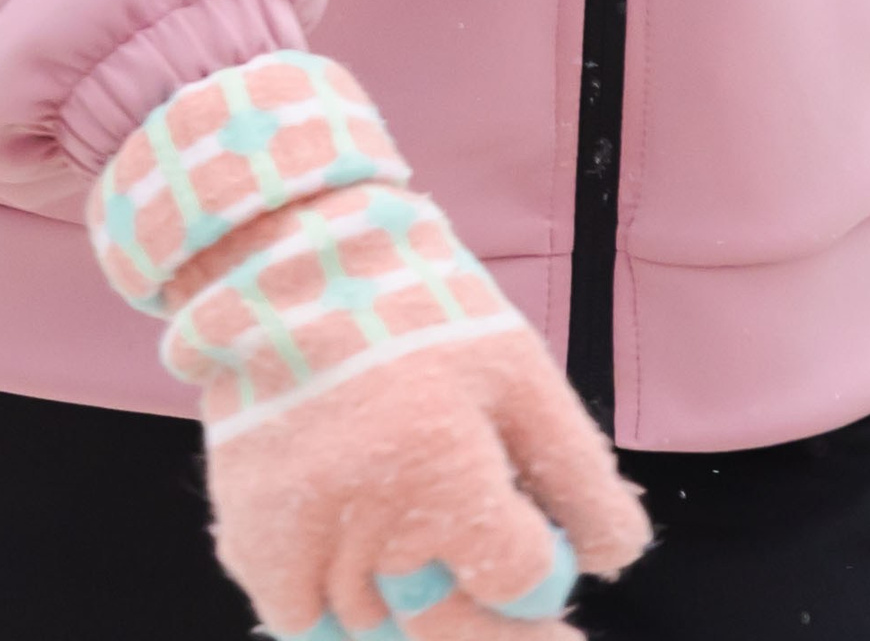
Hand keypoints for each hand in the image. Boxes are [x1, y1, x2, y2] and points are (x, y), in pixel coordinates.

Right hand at [92, 55, 648, 640]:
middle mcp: (370, 523)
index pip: (521, 580)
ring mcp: (305, 542)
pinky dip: (337, 601)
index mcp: (444, 472)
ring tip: (420, 541)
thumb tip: (615, 560)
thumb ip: (575, 471)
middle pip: (449, 627)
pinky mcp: (254, 546)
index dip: (544, 567)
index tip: (544, 547)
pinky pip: (307, 620)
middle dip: (491, 622)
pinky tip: (359, 553)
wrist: (283, 264)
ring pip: (378, 623)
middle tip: (496, 585)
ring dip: (411, 603)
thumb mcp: (518, 371)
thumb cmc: (416, 311)